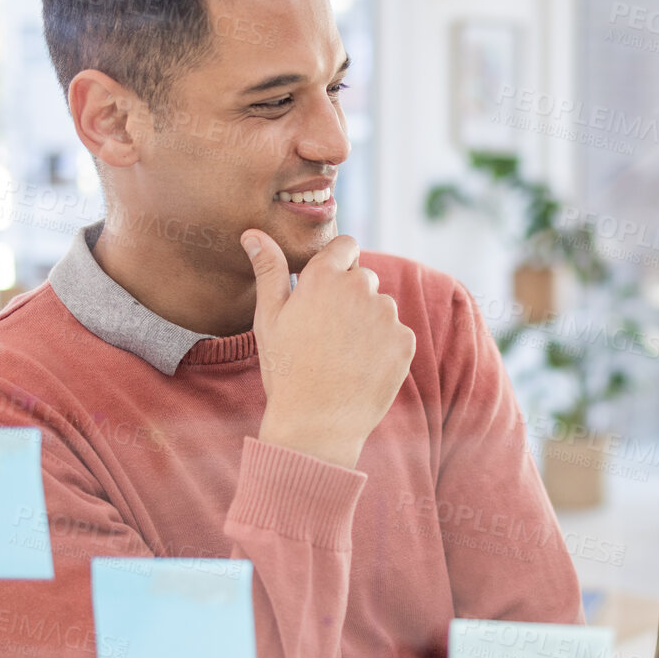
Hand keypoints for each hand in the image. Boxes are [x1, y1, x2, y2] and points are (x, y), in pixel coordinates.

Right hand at [242, 231, 415, 467]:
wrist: (316, 424)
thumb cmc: (285, 370)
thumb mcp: (269, 318)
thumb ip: (269, 270)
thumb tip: (254, 233)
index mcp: (324, 277)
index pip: (346, 245)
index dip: (337, 263)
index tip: (328, 288)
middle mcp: (360, 288)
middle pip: (364, 278)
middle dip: (350, 296)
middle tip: (328, 333)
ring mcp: (386, 315)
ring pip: (381, 307)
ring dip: (368, 322)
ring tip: (343, 355)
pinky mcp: (405, 341)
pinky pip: (397, 334)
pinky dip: (385, 348)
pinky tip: (362, 368)